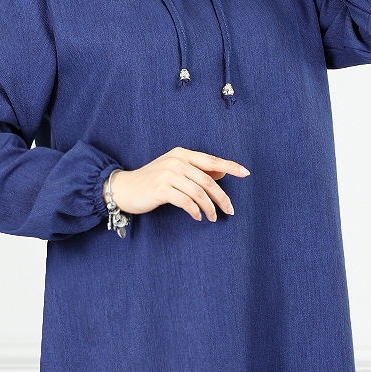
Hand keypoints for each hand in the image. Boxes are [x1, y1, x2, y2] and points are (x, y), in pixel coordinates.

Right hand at [106, 148, 250, 222]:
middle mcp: (176, 161)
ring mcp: (167, 174)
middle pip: (207, 180)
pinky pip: (186, 202)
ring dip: (209, 208)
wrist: (125, 188)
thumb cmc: (152, 180)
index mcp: (182, 154)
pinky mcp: (161, 189)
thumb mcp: (175, 170)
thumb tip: (222, 173)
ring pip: (199, 192)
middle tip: (230, 210)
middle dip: (222, 197)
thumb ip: (196, 170)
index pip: (211, 160)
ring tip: (213, 218)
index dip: (230, 166)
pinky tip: (197, 217)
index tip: (246, 173)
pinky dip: (195, 211)